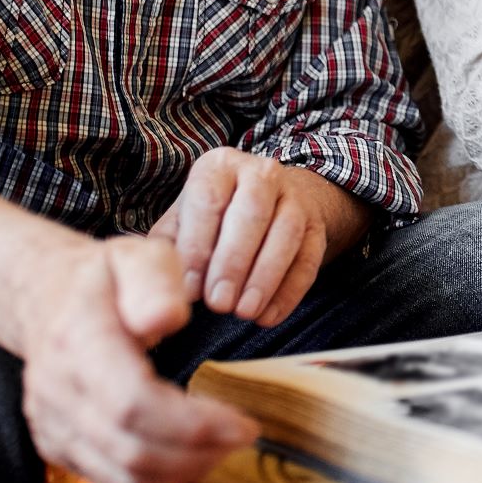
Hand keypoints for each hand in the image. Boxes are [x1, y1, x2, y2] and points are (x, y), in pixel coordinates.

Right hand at [16, 235, 258, 482]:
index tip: (244, 423)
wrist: (45, 297)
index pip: (134, 403)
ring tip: (222, 447)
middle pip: (132, 449)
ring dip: (183, 471)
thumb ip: (156, 282)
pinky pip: (111, 480)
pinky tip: (190, 456)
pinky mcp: (56, 445)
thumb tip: (167, 318)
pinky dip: (158, 478)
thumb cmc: (104, 277)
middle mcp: (57, 391)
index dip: (194, 425)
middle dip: (198, 453)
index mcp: (78, 342)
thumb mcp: (137, 255)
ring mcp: (52, 424)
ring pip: (123, 476)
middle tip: (243, 437)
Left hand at [149, 147, 357, 324]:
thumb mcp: (185, 218)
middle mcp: (261, 173)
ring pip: (286, 234)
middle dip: (233, 263)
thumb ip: (170, 244)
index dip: (198, 247)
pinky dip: (289, 291)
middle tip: (218, 304)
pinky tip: (268, 316)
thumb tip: (165, 281)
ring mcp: (294, 197)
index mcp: (220, 166)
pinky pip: (309, 258)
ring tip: (244, 312)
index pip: (208, 201)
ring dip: (264, 278)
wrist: (269, 200)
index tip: (190, 289)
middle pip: (251, 214)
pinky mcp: (316, 225)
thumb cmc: (213, 216)